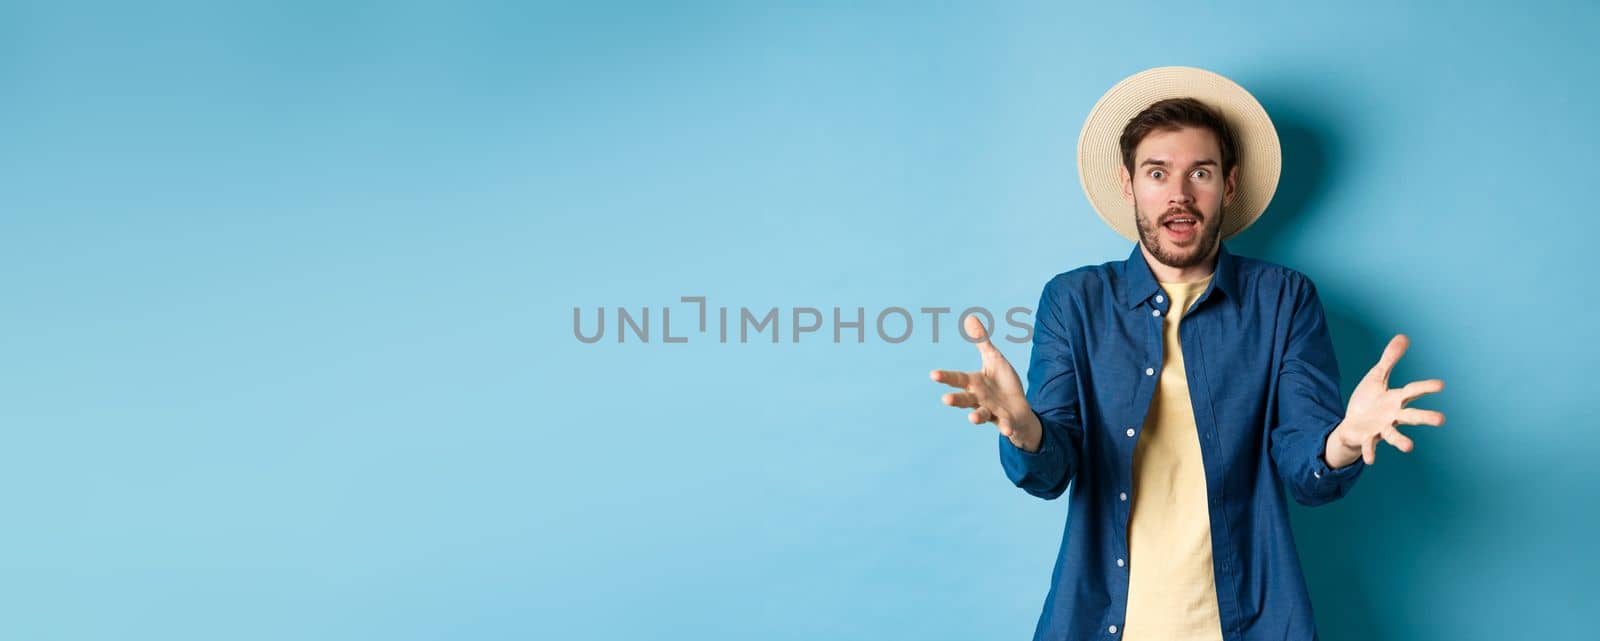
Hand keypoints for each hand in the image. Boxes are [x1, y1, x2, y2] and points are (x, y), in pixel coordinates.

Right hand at [930, 315, 1040, 450]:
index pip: (957, 378)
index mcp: (974, 383)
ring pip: (980, 414)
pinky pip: (1005, 424)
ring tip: (972, 419)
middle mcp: (979, 398)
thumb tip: (970, 316)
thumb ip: (981, 341)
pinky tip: (1007, 431)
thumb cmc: (1002, 384)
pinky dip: (1006, 428)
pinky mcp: (1005, 421)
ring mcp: (991, 411)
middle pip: (964, 399)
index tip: (932, 374)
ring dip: (976, 417)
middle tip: (945, 399)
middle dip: (955, 400)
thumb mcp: (994, 359)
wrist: (1018, 409)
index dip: (945, 377)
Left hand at [1329, 334, 1445, 465]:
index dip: (1425, 387)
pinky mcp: (1367, 437)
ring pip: (1393, 435)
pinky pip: (1370, 446)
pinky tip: (1370, 460)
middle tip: (1441, 420)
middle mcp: (1392, 415)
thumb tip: (1403, 336)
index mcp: (1396, 399)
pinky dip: (1370, 452)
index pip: (1413, 391)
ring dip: (1401, 441)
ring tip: (1409, 447)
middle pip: (1411, 416)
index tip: (1441, 384)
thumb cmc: (1369, 400)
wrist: (1352, 423)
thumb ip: (1390, 358)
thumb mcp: (1377, 376)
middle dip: (1425, 417)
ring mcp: (1381, 428)